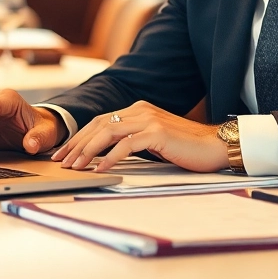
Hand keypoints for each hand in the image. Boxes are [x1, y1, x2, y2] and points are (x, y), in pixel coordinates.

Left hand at [51, 100, 226, 172]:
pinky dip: (109, 157)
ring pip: (107, 133)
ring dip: (87, 151)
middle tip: (62, 161)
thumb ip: (133, 141)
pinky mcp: (157, 132)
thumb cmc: (186, 148)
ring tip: (75, 167)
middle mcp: (140, 110)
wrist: (216, 146)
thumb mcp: (154, 141)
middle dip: (76, 144)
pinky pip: (126, 145)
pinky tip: (100, 168)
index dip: (80, 137)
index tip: (65, 152)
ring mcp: (148, 119)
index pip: (100, 121)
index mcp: (138, 110)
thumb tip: (107, 154)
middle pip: (98, 125)